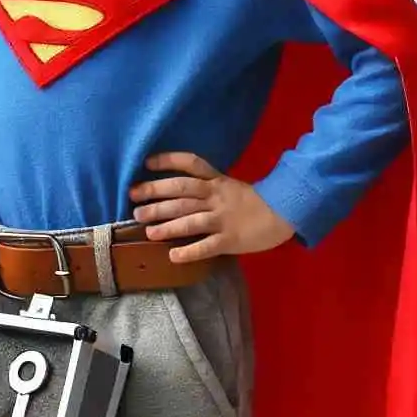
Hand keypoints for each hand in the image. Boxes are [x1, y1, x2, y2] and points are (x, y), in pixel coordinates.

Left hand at [129, 152, 294, 262]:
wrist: (282, 214)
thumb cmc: (250, 201)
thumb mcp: (227, 185)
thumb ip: (204, 185)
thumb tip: (172, 192)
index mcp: (215, 180)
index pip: (190, 164)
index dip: (168, 161)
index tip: (147, 162)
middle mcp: (215, 196)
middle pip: (182, 192)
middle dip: (156, 196)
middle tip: (133, 201)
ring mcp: (222, 218)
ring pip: (190, 219)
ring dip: (167, 225)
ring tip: (147, 230)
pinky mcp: (230, 240)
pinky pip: (206, 246)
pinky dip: (189, 252)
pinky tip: (173, 256)